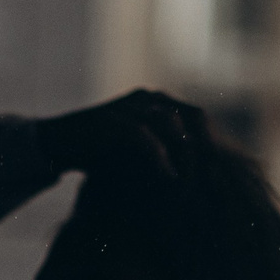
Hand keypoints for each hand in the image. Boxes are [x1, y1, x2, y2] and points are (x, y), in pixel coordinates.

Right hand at [34, 90, 207, 181]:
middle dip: (205, 149)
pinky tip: (169, 177)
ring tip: (195, 181)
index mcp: (158, 102)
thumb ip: (165, 155)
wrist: (57, 145)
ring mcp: (131, 105)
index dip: (212, 143)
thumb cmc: (98, 153)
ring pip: (172, 126)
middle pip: (191, 119)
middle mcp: (149, 97)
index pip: (197, 118)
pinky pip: (145, 136)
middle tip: (217, 179)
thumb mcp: (138, 154)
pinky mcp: (114, 119)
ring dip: (185, 154)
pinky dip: (160, 157)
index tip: (222, 173)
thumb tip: (194, 177)